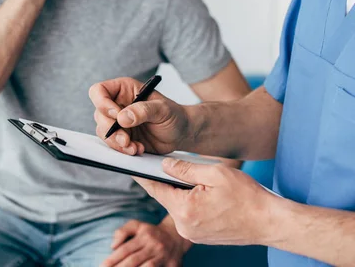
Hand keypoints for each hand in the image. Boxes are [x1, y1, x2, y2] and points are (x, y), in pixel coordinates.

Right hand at [89, 77, 190, 155]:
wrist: (181, 134)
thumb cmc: (174, 115)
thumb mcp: (162, 109)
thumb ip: (143, 110)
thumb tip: (122, 117)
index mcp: (124, 90)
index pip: (99, 91)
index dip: (102, 103)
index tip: (117, 116)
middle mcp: (117, 104)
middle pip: (99, 115)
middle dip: (111, 130)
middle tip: (126, 140)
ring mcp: (118, 122)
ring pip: (103, 132)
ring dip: (117, 143)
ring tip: (135, 147)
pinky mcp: (121, 137)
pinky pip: (112, 144)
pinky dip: (123, 150)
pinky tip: (138, 149)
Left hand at [101, 219, 188, 266]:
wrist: (176, 236)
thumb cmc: (151, 232)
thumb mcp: (136, 225)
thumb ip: (122, 232)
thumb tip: (113, 246)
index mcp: (143, 236)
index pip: (125, 250)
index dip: (113, 259)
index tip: (103, 266)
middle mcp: (153, 246)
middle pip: (133, 260)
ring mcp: (163, 256)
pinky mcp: (172, 265)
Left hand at [134, 159, 277, 245]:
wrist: (270, 222)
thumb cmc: (247, 196)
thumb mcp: (215, 173)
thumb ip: (185, 168)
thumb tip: (164, 165)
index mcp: (185, 209)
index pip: (155, 188)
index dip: (143, 175)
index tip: (132, 166)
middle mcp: (184, 226)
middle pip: (166, 197)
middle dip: (169, 182)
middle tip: (174, 166)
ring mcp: (192, 234)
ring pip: (178, 206)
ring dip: (183, 193)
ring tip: (200, 182)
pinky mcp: (200, 237)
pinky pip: (188, 215)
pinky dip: (191, 204)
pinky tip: (205, 196)